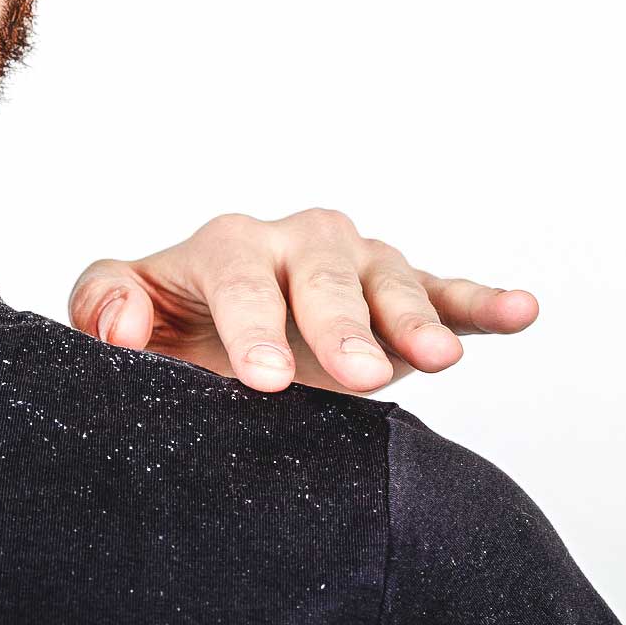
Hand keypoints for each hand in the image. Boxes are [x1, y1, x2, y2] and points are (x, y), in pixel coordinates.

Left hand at [68, 209, 538, 393]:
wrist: (224, 335)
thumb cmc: (175, 327)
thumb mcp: (126, 314)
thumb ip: (104, 304)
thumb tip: (124, 326)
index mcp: (230, 244)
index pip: (242, 273)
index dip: (253, 324)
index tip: (263, 381)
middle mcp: (300, 243)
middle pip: (327, 272)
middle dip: (342, 324)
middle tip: (357, 377)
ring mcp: (358, 266)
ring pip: (393, 279)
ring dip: (416, 317)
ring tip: (441, 357)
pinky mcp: (402, 295)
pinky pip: (449, 291)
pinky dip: (483, 302)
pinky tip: (521, 310)